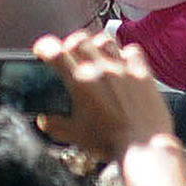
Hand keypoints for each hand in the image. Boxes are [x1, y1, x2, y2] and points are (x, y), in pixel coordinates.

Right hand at [35, 29, 174, 157]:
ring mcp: (122, 68)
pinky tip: (123, 62)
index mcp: (80, 82)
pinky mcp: (142, 73)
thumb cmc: (109, 142)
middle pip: (80, 40)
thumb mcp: (76, 135)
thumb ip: (56, 126)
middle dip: (70, 43)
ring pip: (105, 40)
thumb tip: (43, 121)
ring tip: (95, 53)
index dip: (46, 46)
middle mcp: (101, 69)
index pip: (57, 53)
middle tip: (69, 51)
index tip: (43, 49)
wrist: (142, 146)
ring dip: (96, 43)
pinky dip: (125, 53)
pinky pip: (132, 50)